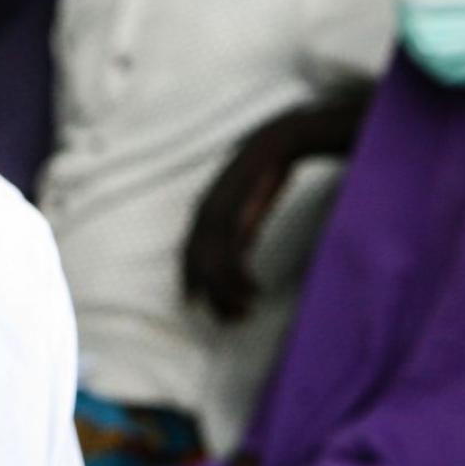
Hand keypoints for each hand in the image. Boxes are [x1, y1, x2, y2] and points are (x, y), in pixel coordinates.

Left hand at [183, 123, 296, 322]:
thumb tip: (237, 258)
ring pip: (215, 267)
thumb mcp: (247, 209)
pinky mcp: (234, 214)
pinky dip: (241, 279)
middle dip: (213, 297)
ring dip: (229, 294)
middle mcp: (203, 216)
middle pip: (198, 267)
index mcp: (203, 214)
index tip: (196, 305)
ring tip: (247, 311)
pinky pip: (233, 256)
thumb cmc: (263, 175)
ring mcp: (216, 215)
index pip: (188, 256)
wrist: (276, 145)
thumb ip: (238, 232)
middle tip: (231, 320)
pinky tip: (255, 291)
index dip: (190, 282)